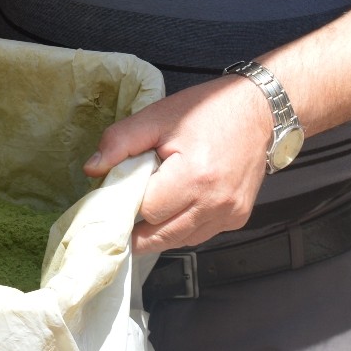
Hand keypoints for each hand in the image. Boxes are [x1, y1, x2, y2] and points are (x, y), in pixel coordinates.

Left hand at [83, 75, 275, 253]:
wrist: (257, 110)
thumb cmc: (207, 111)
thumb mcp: (157, 117)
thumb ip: (120, 142)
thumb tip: (92, 169)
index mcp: (195, 177)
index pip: (146, 210)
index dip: (127, 202)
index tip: (117, 194)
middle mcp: (216, 203)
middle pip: (161, 236)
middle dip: (138, 227)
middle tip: (122, 212)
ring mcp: (230, 215)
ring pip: (180, 241)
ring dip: (160, 230)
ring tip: (149, 206)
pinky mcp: (238, 218)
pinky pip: (200, 235)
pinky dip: (182, 227)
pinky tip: (175, 206)